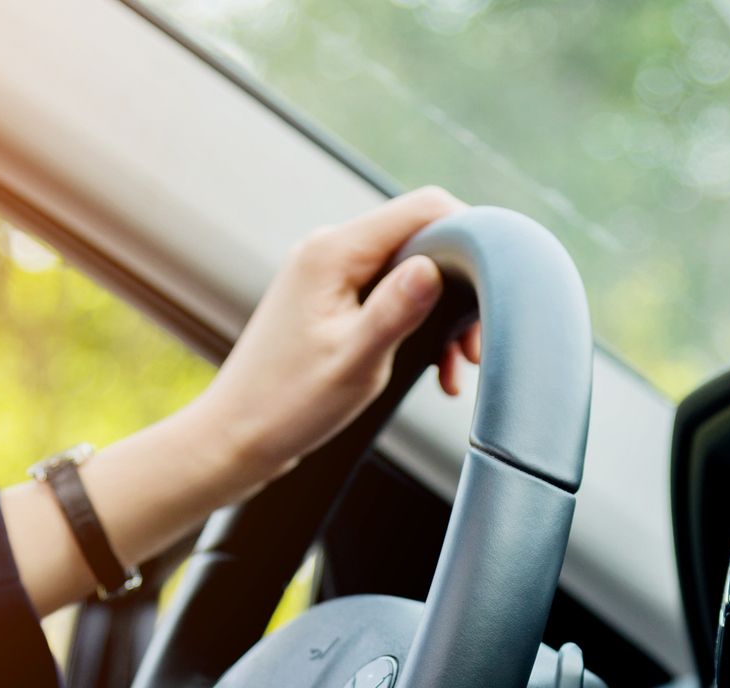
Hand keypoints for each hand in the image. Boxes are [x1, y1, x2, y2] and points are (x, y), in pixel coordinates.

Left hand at [195, 187, 484, 488]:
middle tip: (471, 348)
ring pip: (410, 270)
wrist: (235, 437)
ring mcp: (329, 274)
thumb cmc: (287, 405)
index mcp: (333, 253)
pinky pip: (389, 295)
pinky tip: (432, 369)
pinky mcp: (331, 300)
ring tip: (454, 367)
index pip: (423, 209)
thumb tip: (434, 268)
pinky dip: (417, 326)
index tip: (495, 288)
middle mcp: (330, 250)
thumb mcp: (353, 362)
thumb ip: (395, 312)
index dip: (471, 236)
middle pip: (421, 238)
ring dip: (441, 314)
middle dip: (459, 288)